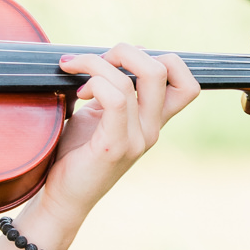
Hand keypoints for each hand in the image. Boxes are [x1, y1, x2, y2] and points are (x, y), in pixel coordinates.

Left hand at [37, 44, 199, 234]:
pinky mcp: (114, 147)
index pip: (187, 82)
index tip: (120, 63)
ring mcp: (137, 139)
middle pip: (165, 68)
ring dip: (96, 64)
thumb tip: (109, 58)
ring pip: (132, 79)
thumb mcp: (99, 114)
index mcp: (153, 120)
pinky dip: (96, 83)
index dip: (159, 58)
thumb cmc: (76, 154)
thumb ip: (113, 90)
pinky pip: (116, 100)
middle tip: (94, 62)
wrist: (62, 198)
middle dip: (126, 51)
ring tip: (74, 75)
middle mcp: (152, 128)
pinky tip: (78, 94)